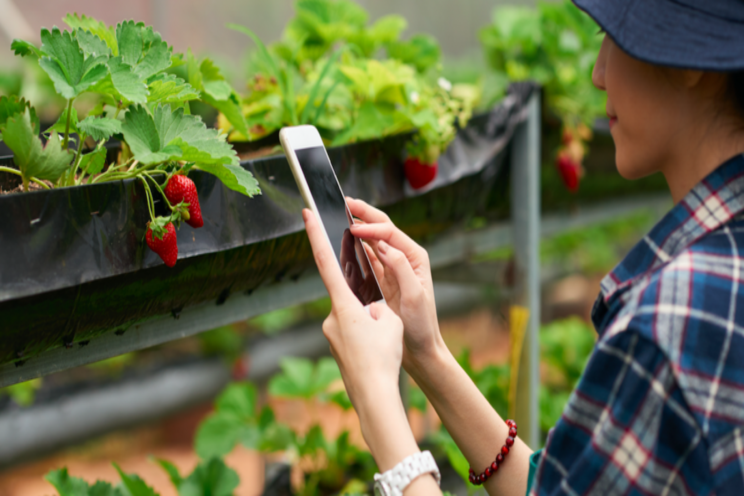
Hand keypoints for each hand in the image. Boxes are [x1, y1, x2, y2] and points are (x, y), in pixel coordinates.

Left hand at [302, 209, 403, 407]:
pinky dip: (367, 337)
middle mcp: (331, 317)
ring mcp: (331, 334)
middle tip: (382, 325)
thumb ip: (376, 305)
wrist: (374, 396)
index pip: (326, 261)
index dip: (316, 235)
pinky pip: (353, 333)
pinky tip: (377, 352)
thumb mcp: (389, 320)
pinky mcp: (336, 348)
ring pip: (353, 316)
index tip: (306, 215)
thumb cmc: (382, 357)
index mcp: (343, 303)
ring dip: (370, 323)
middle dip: (367, 302)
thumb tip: (368, 309)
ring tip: (383, 344)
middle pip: (350, 295)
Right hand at [346, 198, 444, 373]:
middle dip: (364, 213)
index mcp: (415, 257)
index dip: (371, 226)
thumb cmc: (422, 324)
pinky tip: (343, 241)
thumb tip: (385, 245)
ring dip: (357, 227)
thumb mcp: (415, 296)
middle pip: (381, 228)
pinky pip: (365, 257)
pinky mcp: (381, 278)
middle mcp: (404, 257)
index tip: (354, 228)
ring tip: (340, 216)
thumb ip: (401, 267)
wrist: (420, 347)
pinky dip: (354, 247)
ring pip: (371, 240)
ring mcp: (391, 267)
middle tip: (345, 203)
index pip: (390, 232)